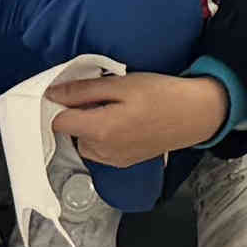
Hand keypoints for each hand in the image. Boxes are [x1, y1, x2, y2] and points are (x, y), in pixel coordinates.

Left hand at [44, 65, 232, 170]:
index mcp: (99, 131)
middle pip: (71, 133)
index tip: (69, 91)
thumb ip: (83, 91)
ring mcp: (114, 161)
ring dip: (91, 126)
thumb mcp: (120, 84)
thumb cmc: (160, 94)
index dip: (59, 105)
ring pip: (86, 142)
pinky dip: (104, 136)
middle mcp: (103, 152)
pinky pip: (101, 150)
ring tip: (115, 107)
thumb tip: (52, 93)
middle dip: (78, 114)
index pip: (57, 123)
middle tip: (102, 94)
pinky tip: (124, 120)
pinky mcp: (125, 163)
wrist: (195, 115)